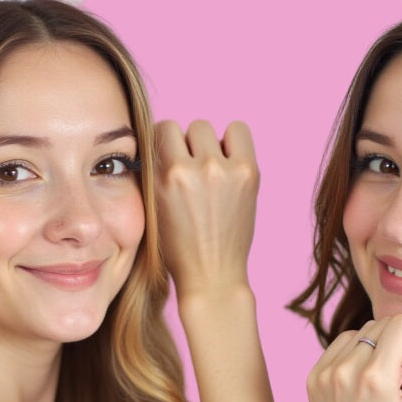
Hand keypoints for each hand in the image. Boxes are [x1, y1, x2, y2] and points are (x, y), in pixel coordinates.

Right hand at [153, 120, 258, 300]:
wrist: (211, 274)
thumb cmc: (178, 245)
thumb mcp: (153, 205)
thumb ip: (153, 169)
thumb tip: (157, 137)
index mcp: (169, 176)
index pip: (164, 127)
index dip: (166, 143)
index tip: (171, 159)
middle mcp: (198, 169)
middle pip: (190, 127)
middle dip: (189, 146)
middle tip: (193, 172)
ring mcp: (226, 170)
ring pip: (210, 129)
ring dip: (210, 145)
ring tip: (211, 171)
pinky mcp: (249, 173)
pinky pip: (238, 130)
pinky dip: (233, 143)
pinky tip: (228, 166)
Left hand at [306, 314, 401, 401]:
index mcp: (375, 378)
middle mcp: (345, 369)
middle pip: (383, 325)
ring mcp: (325, 372)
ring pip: (362, 332)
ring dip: (381, 345)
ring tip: (392, 378)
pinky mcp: (314, 377)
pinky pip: (341, 345)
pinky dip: (359, 352)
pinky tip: (370, 378)